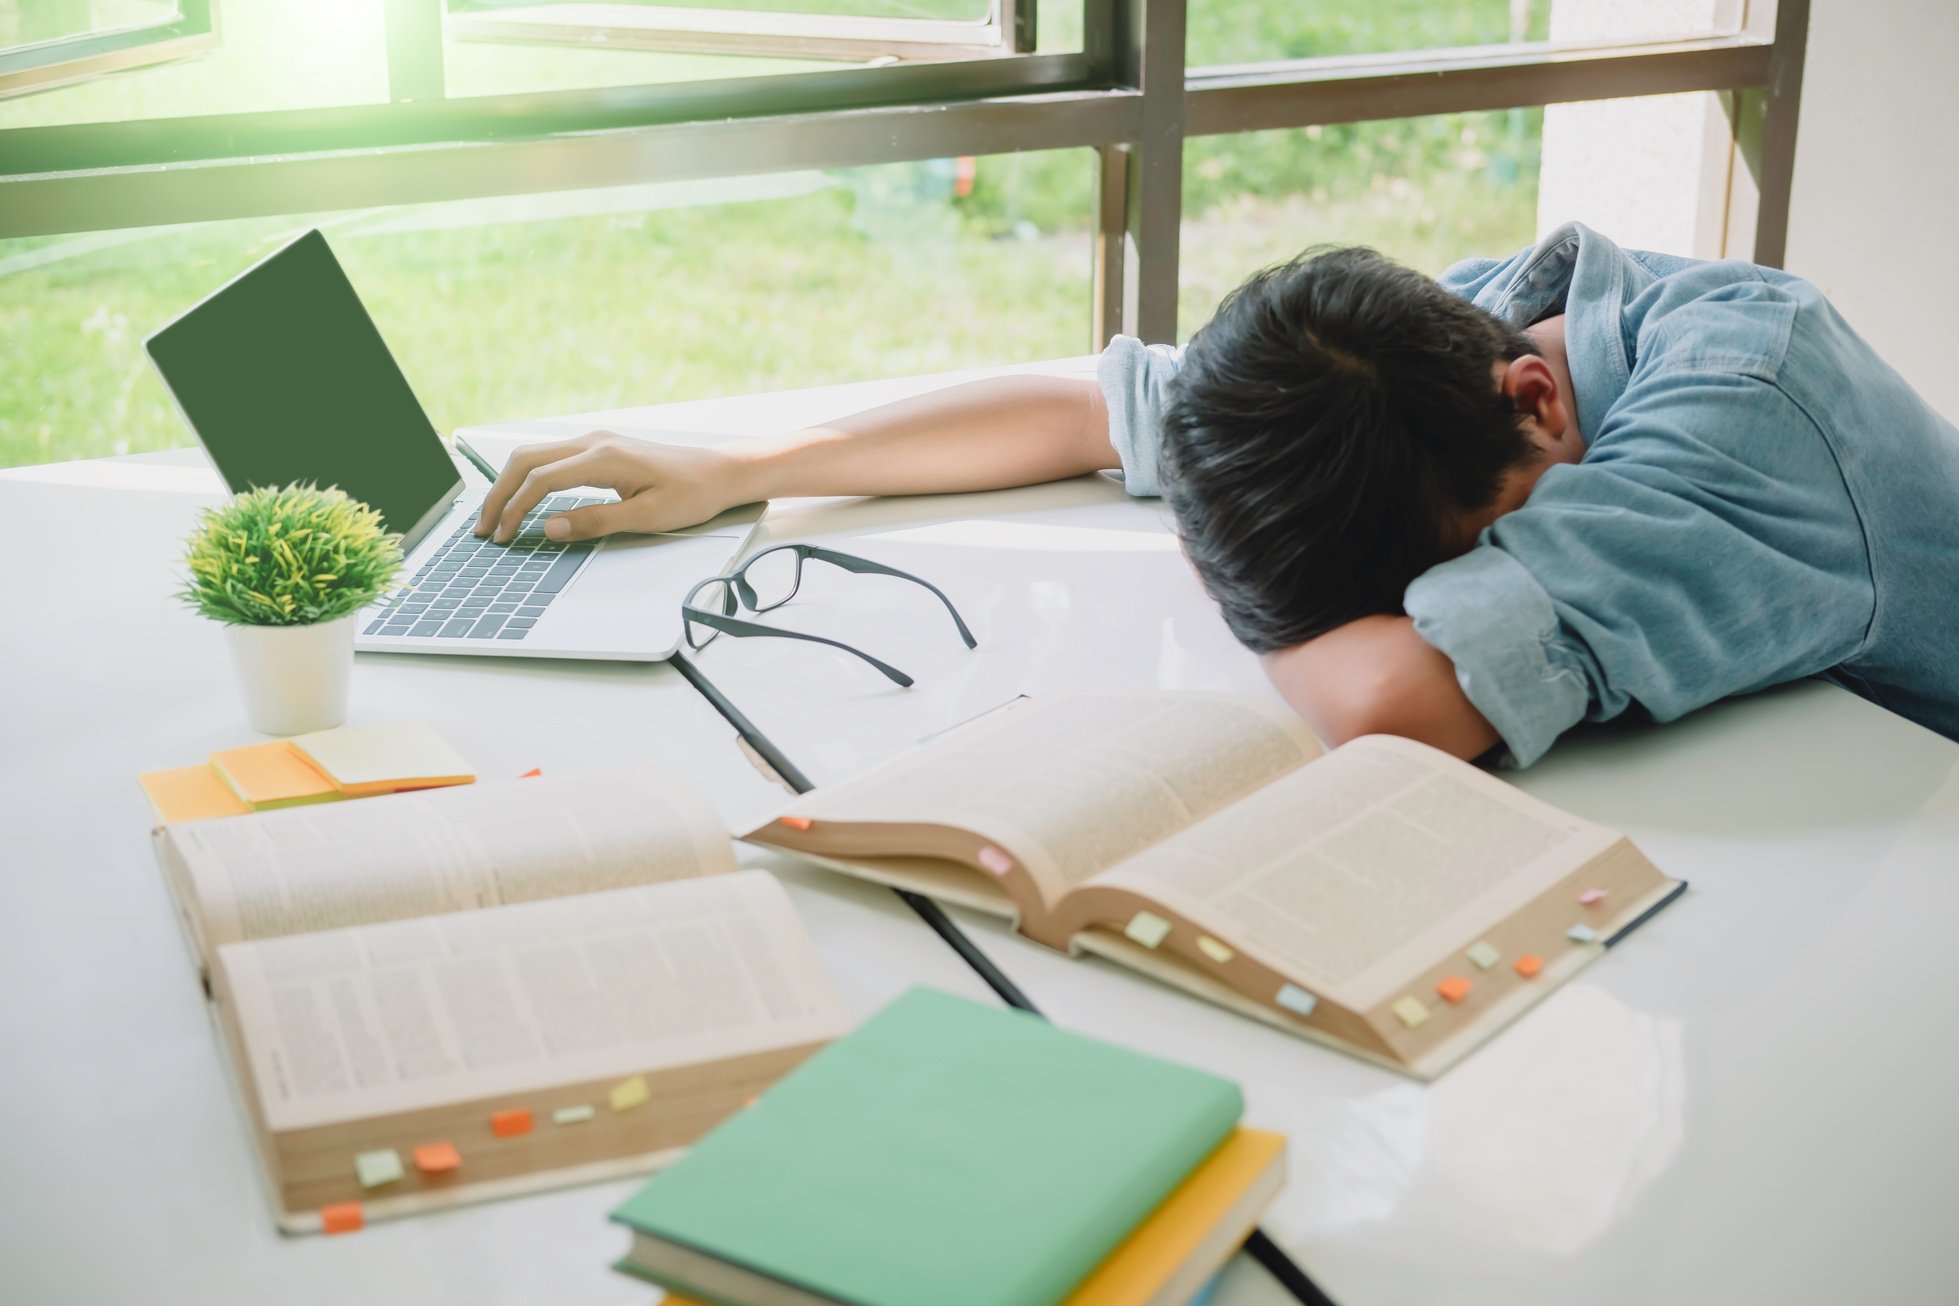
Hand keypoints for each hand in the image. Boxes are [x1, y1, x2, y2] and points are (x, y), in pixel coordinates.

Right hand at [473, 432, 752, 542]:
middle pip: (526, 460)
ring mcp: (596, 442)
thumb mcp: (647, 517)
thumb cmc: (693, 494)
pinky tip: (522, 500)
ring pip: (534, 456)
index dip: (515, 509)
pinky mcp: (600, 449)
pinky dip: (528, 478)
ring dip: (510, 484)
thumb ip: (596, 522)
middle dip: (499, 494)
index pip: (541, 480)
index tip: (501, 535)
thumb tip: (549, 528)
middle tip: (484, 529)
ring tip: (496, 517)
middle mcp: (594, 442)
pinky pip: (551, 458)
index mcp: (603, 457)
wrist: (721, 472)